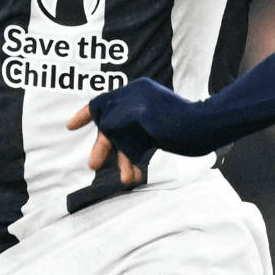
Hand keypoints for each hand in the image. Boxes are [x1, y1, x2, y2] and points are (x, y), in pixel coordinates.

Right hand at [66, 78, 193, 185]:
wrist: (205, 130)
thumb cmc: (176, 119)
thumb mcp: (138, 114)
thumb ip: (114, 118)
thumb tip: (104, 126)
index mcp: (133, 93)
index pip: (102, 103)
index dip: (84, 115)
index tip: (69, 127)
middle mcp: (138, 105)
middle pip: (112, 128)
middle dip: (104, 148)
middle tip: (93, 166)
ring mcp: (148, 122)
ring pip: (126, 143)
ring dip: (123, 161)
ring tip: (125, 180)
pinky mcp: (158, 136)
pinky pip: (140, 150)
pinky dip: (136, 162)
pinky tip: (135, 177)